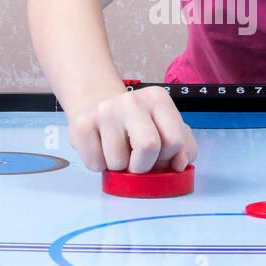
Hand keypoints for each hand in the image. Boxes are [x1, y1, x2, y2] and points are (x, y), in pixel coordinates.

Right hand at [67, 84, 198, 173]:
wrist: (95, 107)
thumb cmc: (136, 126)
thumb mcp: (165, 129)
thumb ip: (184, 147)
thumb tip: (179, 164)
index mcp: (158, 98)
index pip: (175, 141)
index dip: (168, 158)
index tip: (158, 155)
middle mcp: (131, 99)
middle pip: (148, 147)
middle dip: (143, 166)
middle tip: (136, 162)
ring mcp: (104, 110)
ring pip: (118, 162)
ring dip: (119, 168)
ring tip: (116, 151)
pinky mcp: (81, 124)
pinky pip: (96, 164)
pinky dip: (100, 166)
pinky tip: (100, 149)